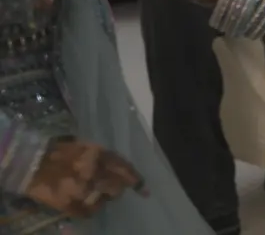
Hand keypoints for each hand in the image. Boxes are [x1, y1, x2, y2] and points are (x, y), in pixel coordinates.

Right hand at [24, 139, 147, 217]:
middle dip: (115, 189)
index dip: (135, 180)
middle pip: (116, 188)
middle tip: (109, 189)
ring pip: (103, 201)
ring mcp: (80, 189)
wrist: (28, 163)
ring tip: (90, 194)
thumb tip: (120, 169)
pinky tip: (83, 204)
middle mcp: (92, 171)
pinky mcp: (67, 204)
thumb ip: (103, 157)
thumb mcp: (84, 146)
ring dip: (100, 199)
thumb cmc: (57, 151)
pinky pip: (88, 212)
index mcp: (97, 154)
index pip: (124, 168)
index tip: (143, 190)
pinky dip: (88, 209)